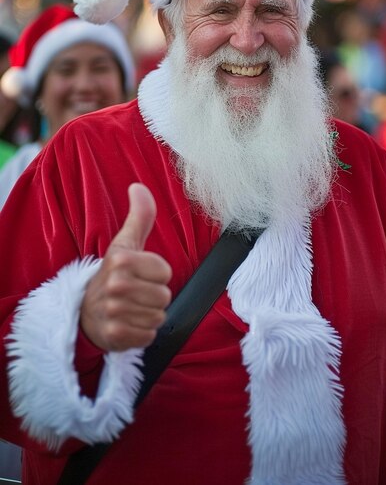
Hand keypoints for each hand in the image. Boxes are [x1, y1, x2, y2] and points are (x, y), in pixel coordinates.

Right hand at [80, 183, 171, 350]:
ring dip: (148, 314)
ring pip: (158, 317)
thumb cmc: (112, 273)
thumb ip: (140, 216)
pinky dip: (141, 332)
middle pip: (164, 296)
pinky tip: (127, 323)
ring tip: (131, 307)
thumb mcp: (125, 243)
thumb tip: (139, 187)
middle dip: (153, 296)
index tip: (139, 274)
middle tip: (134, 293)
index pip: (165, 272)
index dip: (156, 274)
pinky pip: (148, 335)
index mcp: (121, 259)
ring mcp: (114, 312)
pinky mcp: (115, 335)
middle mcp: (116, 285)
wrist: (83, 310)